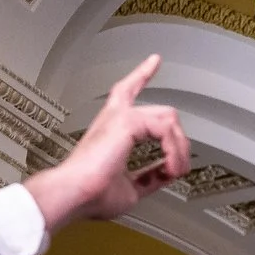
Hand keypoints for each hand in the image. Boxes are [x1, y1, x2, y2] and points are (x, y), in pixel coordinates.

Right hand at [20, 56, 192, 229]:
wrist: (74, 194)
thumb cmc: (91, 194)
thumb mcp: (130, 187)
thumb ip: (149, 176)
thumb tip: (165, 174)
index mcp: (112, 130)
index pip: (128, 92)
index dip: (142, 74)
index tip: (154, 60)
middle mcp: (114, 117)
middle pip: (161, 111)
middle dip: (178, 140)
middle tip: (179, 165)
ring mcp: (121, 116)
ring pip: (169, 120)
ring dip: (179, 151)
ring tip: (175, 171)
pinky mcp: (127, 121)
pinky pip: (167, 130)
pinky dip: (174, 153)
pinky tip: (170, 168)